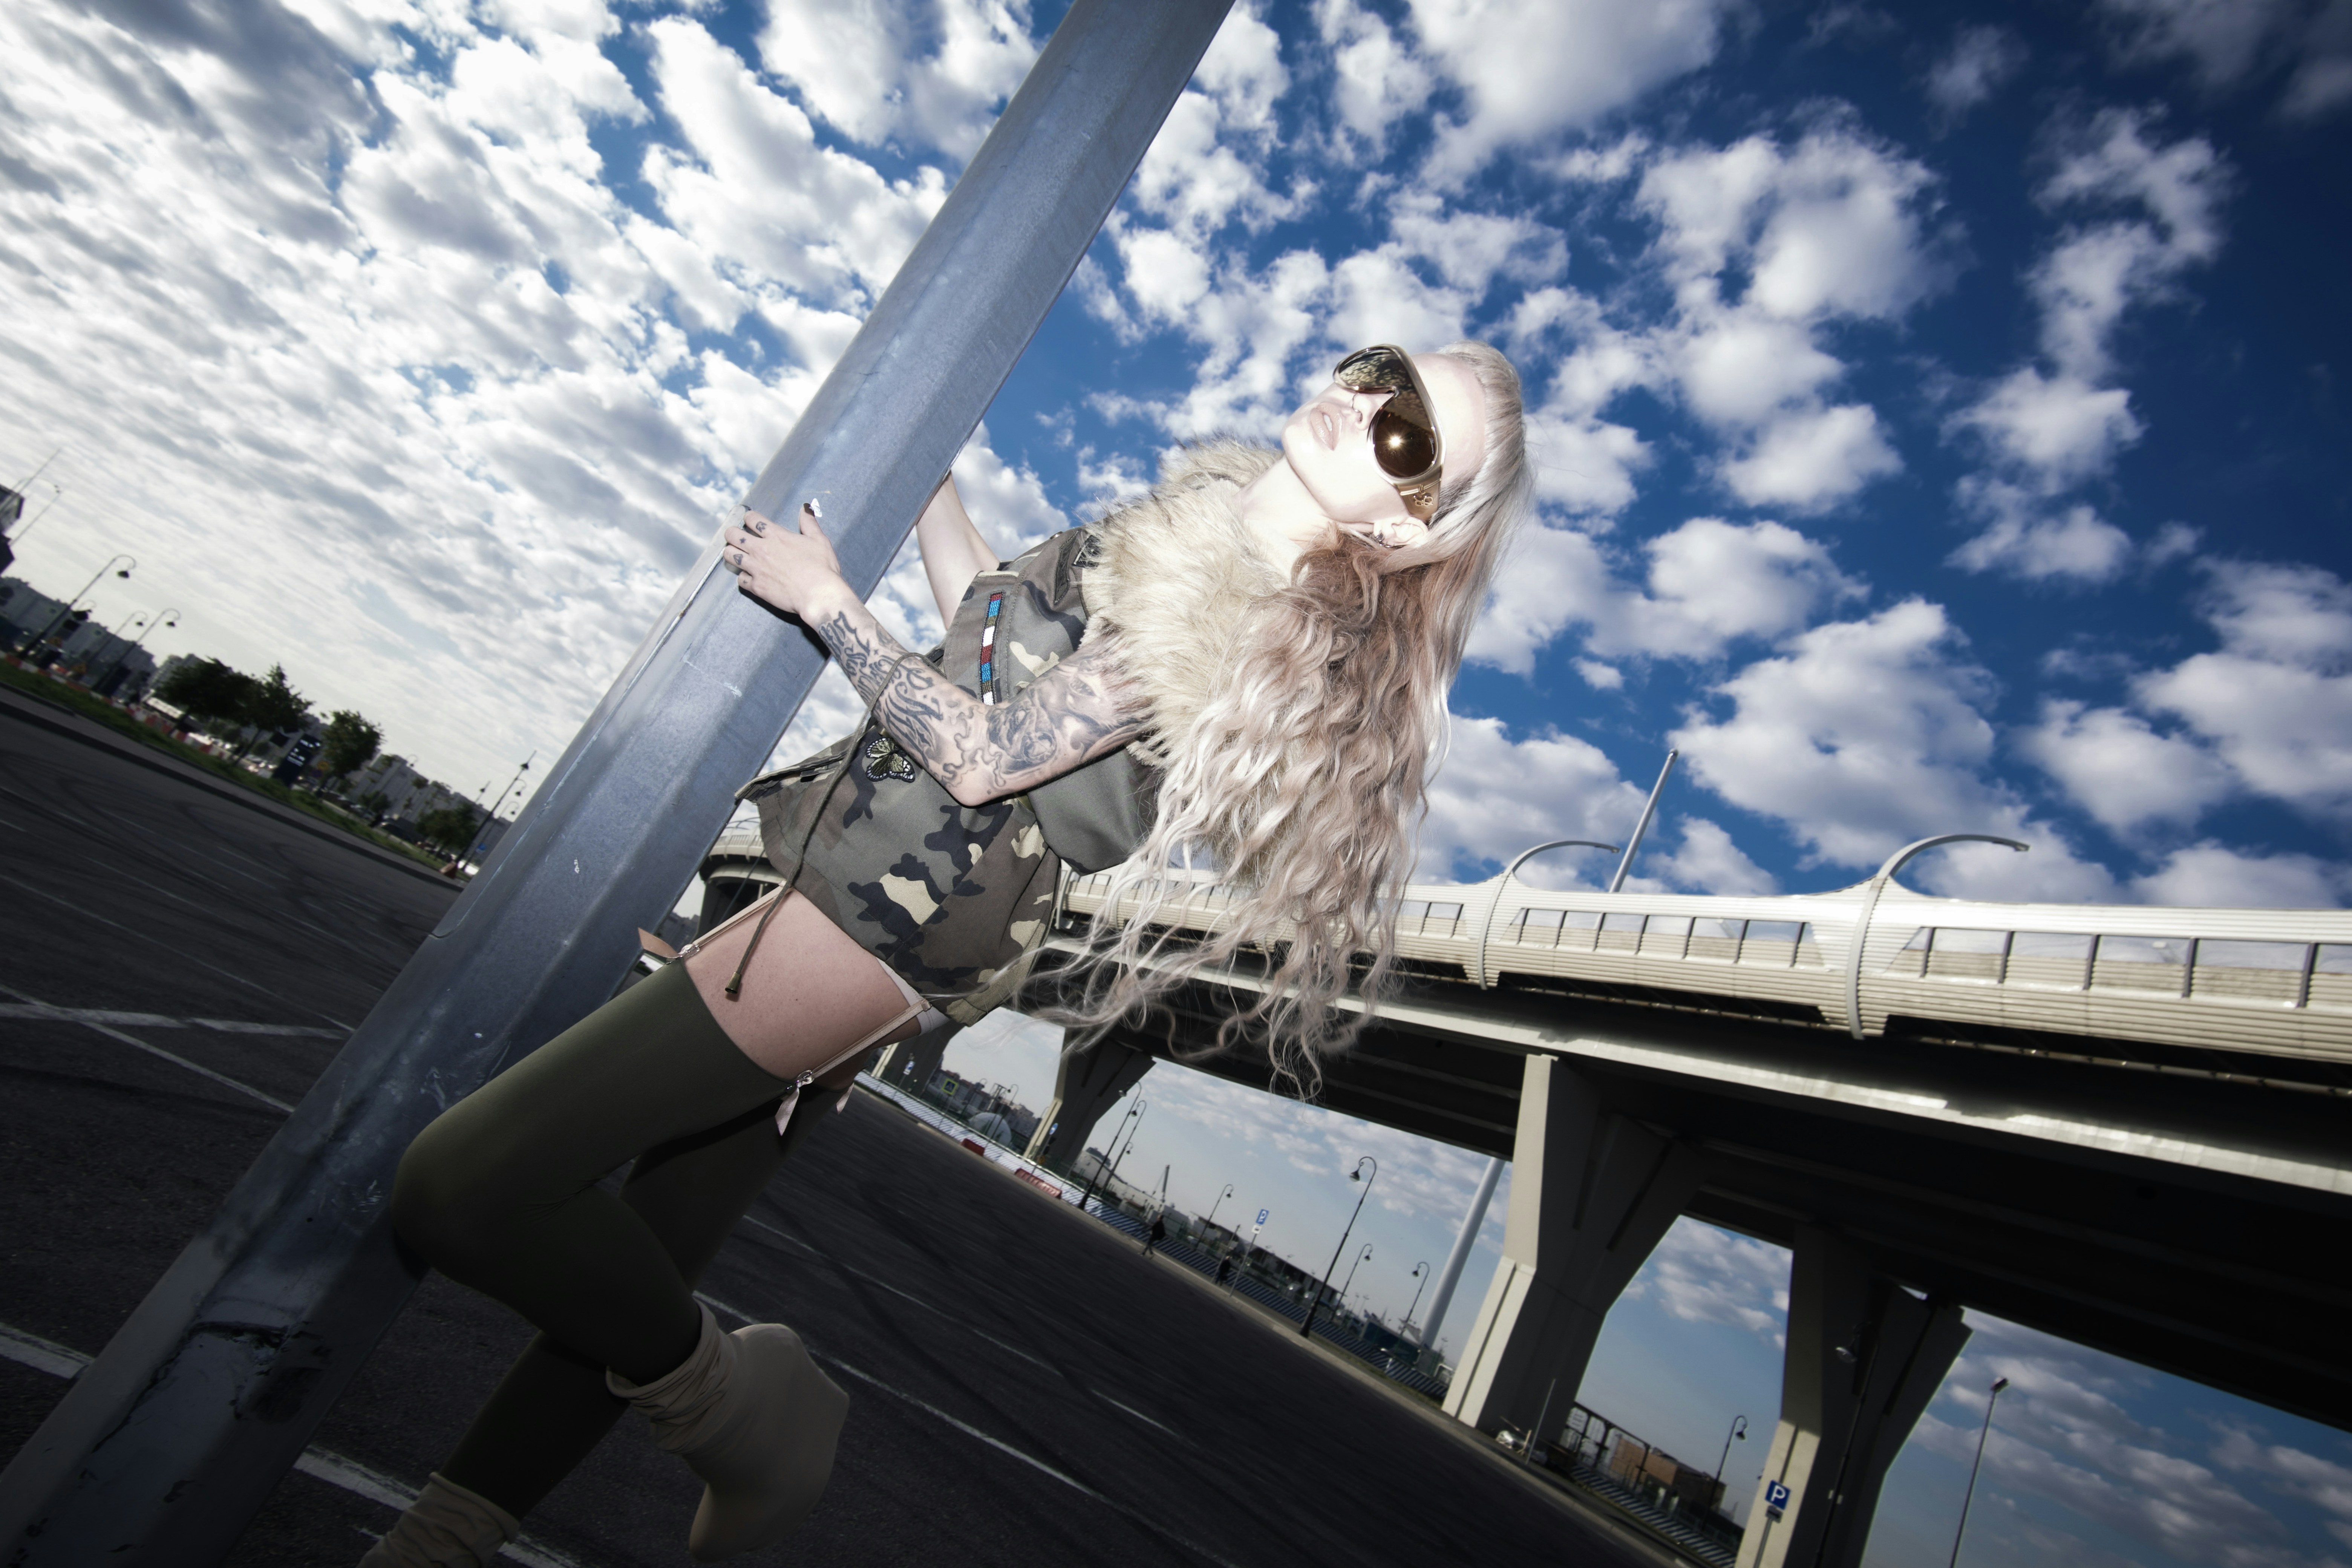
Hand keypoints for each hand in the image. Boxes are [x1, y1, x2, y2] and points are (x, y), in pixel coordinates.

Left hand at [724, 502, 852, 619]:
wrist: (818, 595)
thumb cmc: (821, 567)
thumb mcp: (819, 540)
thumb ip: (809, 523)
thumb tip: (805, 508)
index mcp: (776, 536)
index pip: (753, 519)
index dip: (749, 517)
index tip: (749, 520)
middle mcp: (762, 550)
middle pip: (734, 535)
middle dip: (732, 533)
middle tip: (736, 536)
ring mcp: (756, 569)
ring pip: (730, 556)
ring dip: (731, 553)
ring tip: (736, 554)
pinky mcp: (756, 587)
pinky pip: (740, 580)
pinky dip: (743, 577)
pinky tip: (748, 577)